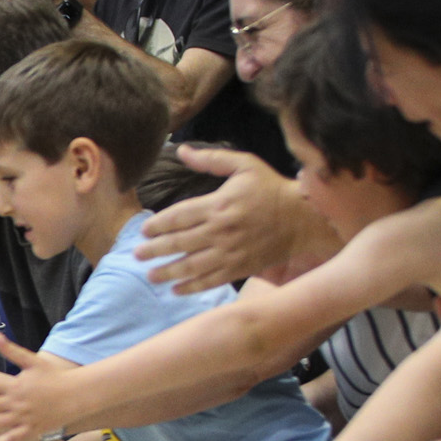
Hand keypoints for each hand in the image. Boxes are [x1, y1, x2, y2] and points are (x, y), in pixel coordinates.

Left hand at [134, 149, 333, 293]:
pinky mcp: (239, 268)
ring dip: (168, 272)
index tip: (144, 230)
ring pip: (191, 266)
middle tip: (137, 255)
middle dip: (155, 250)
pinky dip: (191, 287)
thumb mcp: (245, 165)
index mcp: (218, 205)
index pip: (179, 217)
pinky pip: (210, 281)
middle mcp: (220, 231)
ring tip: (150, 275)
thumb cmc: (271, 188)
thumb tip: (181, 150)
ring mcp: (229, 252)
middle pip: (179, 243)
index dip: (158, 225)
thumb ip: (211, 158)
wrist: (303, 217)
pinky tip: (176, 290)